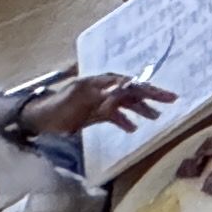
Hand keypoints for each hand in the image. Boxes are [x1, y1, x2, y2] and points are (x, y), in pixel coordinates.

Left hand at [23, 72, 171, 138]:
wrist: (40, 118)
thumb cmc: (58, 105)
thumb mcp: (80, 96)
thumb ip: (103, 92)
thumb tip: (124, 87)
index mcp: (104, 82)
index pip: (132, 84)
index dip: (149, 88)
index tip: (165, 95)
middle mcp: (106, 90)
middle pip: (133, 91)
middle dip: (152, 95)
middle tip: (171, 99)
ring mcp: (102, 102)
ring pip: (127, 104)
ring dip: (142, 109)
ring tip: (156, 117)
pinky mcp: (96, 114)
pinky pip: (116, 116)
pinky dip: (125, 121)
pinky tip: (133, 129)